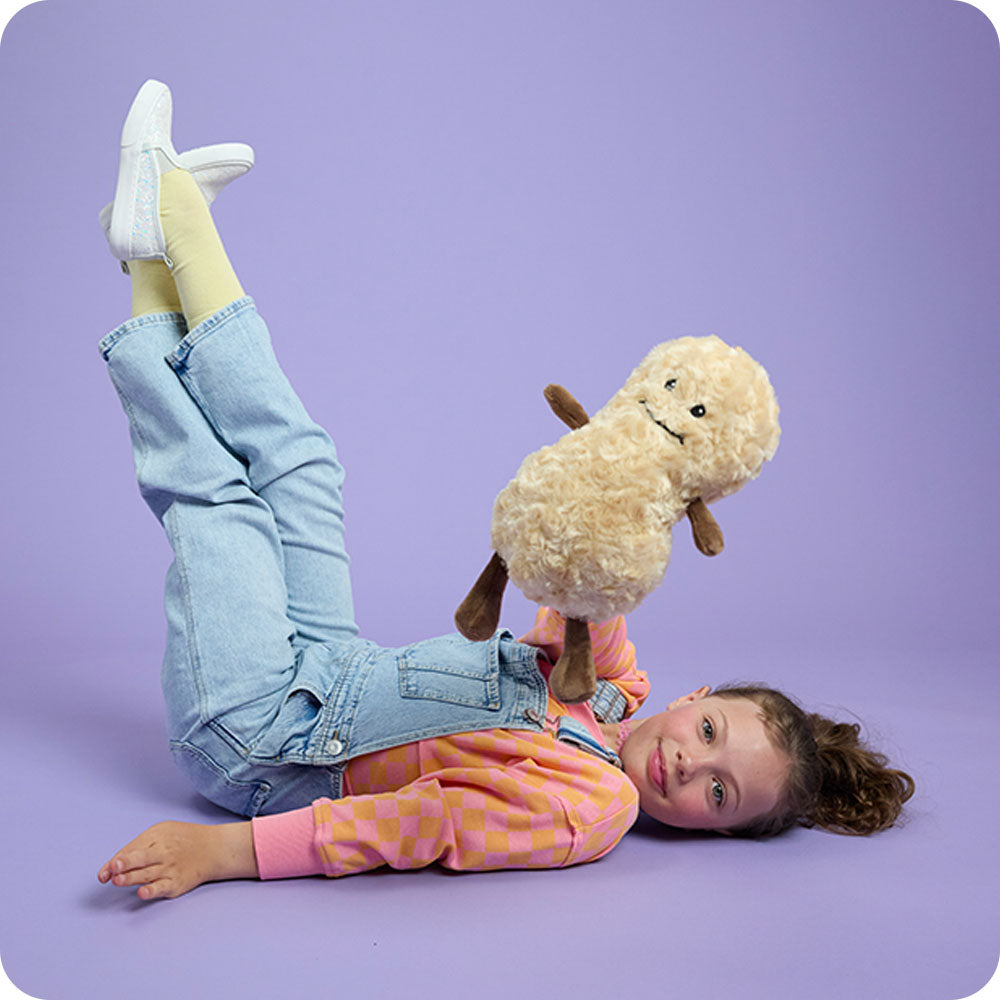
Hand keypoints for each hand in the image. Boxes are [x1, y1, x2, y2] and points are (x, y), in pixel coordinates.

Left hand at [97, 820, 257, 899]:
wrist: (215, 848)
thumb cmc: (183, 840)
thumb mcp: (164, 832)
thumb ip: (139, 846)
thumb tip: (113, 865)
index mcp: (158, 836)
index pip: (133, 848)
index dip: (117, 861)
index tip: (106, 871)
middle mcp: (163, 852)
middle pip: (141, 858)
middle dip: (126, 863)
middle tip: (114, 868)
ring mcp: (170, 868)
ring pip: (147, 874)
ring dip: (131, 878)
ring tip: (117, 880)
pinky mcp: (176, 884)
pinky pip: (161, 888)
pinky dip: (151, 890)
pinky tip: (142, 893)